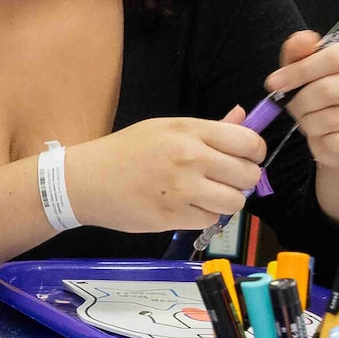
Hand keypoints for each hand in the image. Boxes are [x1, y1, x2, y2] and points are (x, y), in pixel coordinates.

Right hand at [65, 116, 266, 233]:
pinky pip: (209, 220)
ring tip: (205, 195)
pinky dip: (202, 216)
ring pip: (234, 202)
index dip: (254, 153)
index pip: (249, 142)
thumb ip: (208, 127)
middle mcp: (190, 158)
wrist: (83, 182)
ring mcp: (182, 190)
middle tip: (223, 180)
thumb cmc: (124, 151)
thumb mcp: (164, 128)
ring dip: (224, 201)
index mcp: (189, 131)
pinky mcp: (173, 217)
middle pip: (247, 175)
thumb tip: (244, 117)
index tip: (245, 159)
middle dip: (241, 179)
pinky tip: (184, 207)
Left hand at [267, 30, 338, 172]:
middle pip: (329, 89)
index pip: (334, 56)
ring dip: (311, 124)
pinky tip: (329, 139)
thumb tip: (302, 39)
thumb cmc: (329, 101)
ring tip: (314, 123)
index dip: (300, 70)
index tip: (274, 83)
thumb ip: (300, 54)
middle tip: (297, 109)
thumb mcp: (308, 73)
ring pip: (333, 118)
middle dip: (301, 103)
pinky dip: (326, 144)